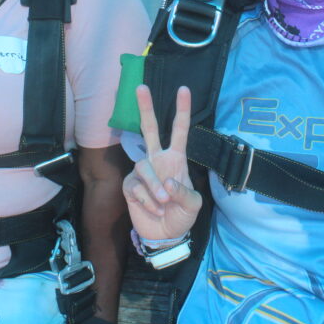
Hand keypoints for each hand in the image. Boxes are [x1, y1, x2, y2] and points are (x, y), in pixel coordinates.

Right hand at [122, 85, 201, 240]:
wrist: (164, 236)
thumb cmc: (181, 215)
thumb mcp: (192, 205)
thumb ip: (183, 192)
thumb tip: (166, 182)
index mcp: (176, 159)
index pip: (179, 130)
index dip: (182, 110)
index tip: (184, 89)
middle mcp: (158, 160)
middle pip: (150, 129)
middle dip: (145, 108)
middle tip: (141, 87)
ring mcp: (143, 172)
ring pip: (143, 167)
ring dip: (153, 187)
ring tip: (162, 203)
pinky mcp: (130, 186)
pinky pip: (135, 187)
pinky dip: (146, 200)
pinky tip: (153, 209)